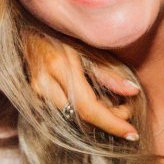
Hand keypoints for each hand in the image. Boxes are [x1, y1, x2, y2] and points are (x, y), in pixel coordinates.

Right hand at [23, 31, 140, 139]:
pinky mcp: (36, 96)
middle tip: (127, 111)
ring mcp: (37, 91)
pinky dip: (84, 111)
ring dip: (97, 116)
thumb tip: (133, 91)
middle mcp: (44, 83)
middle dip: (108, 120)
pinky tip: (97, 103)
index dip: (112, 123)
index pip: (88, 107)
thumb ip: (109, 72)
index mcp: (58, 66)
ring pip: (73, 117)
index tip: (132, 133)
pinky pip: (65, 111)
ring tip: (114, 105)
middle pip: (81, 117)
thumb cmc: (62, 34)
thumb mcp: (88, 47)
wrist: (29, 30)